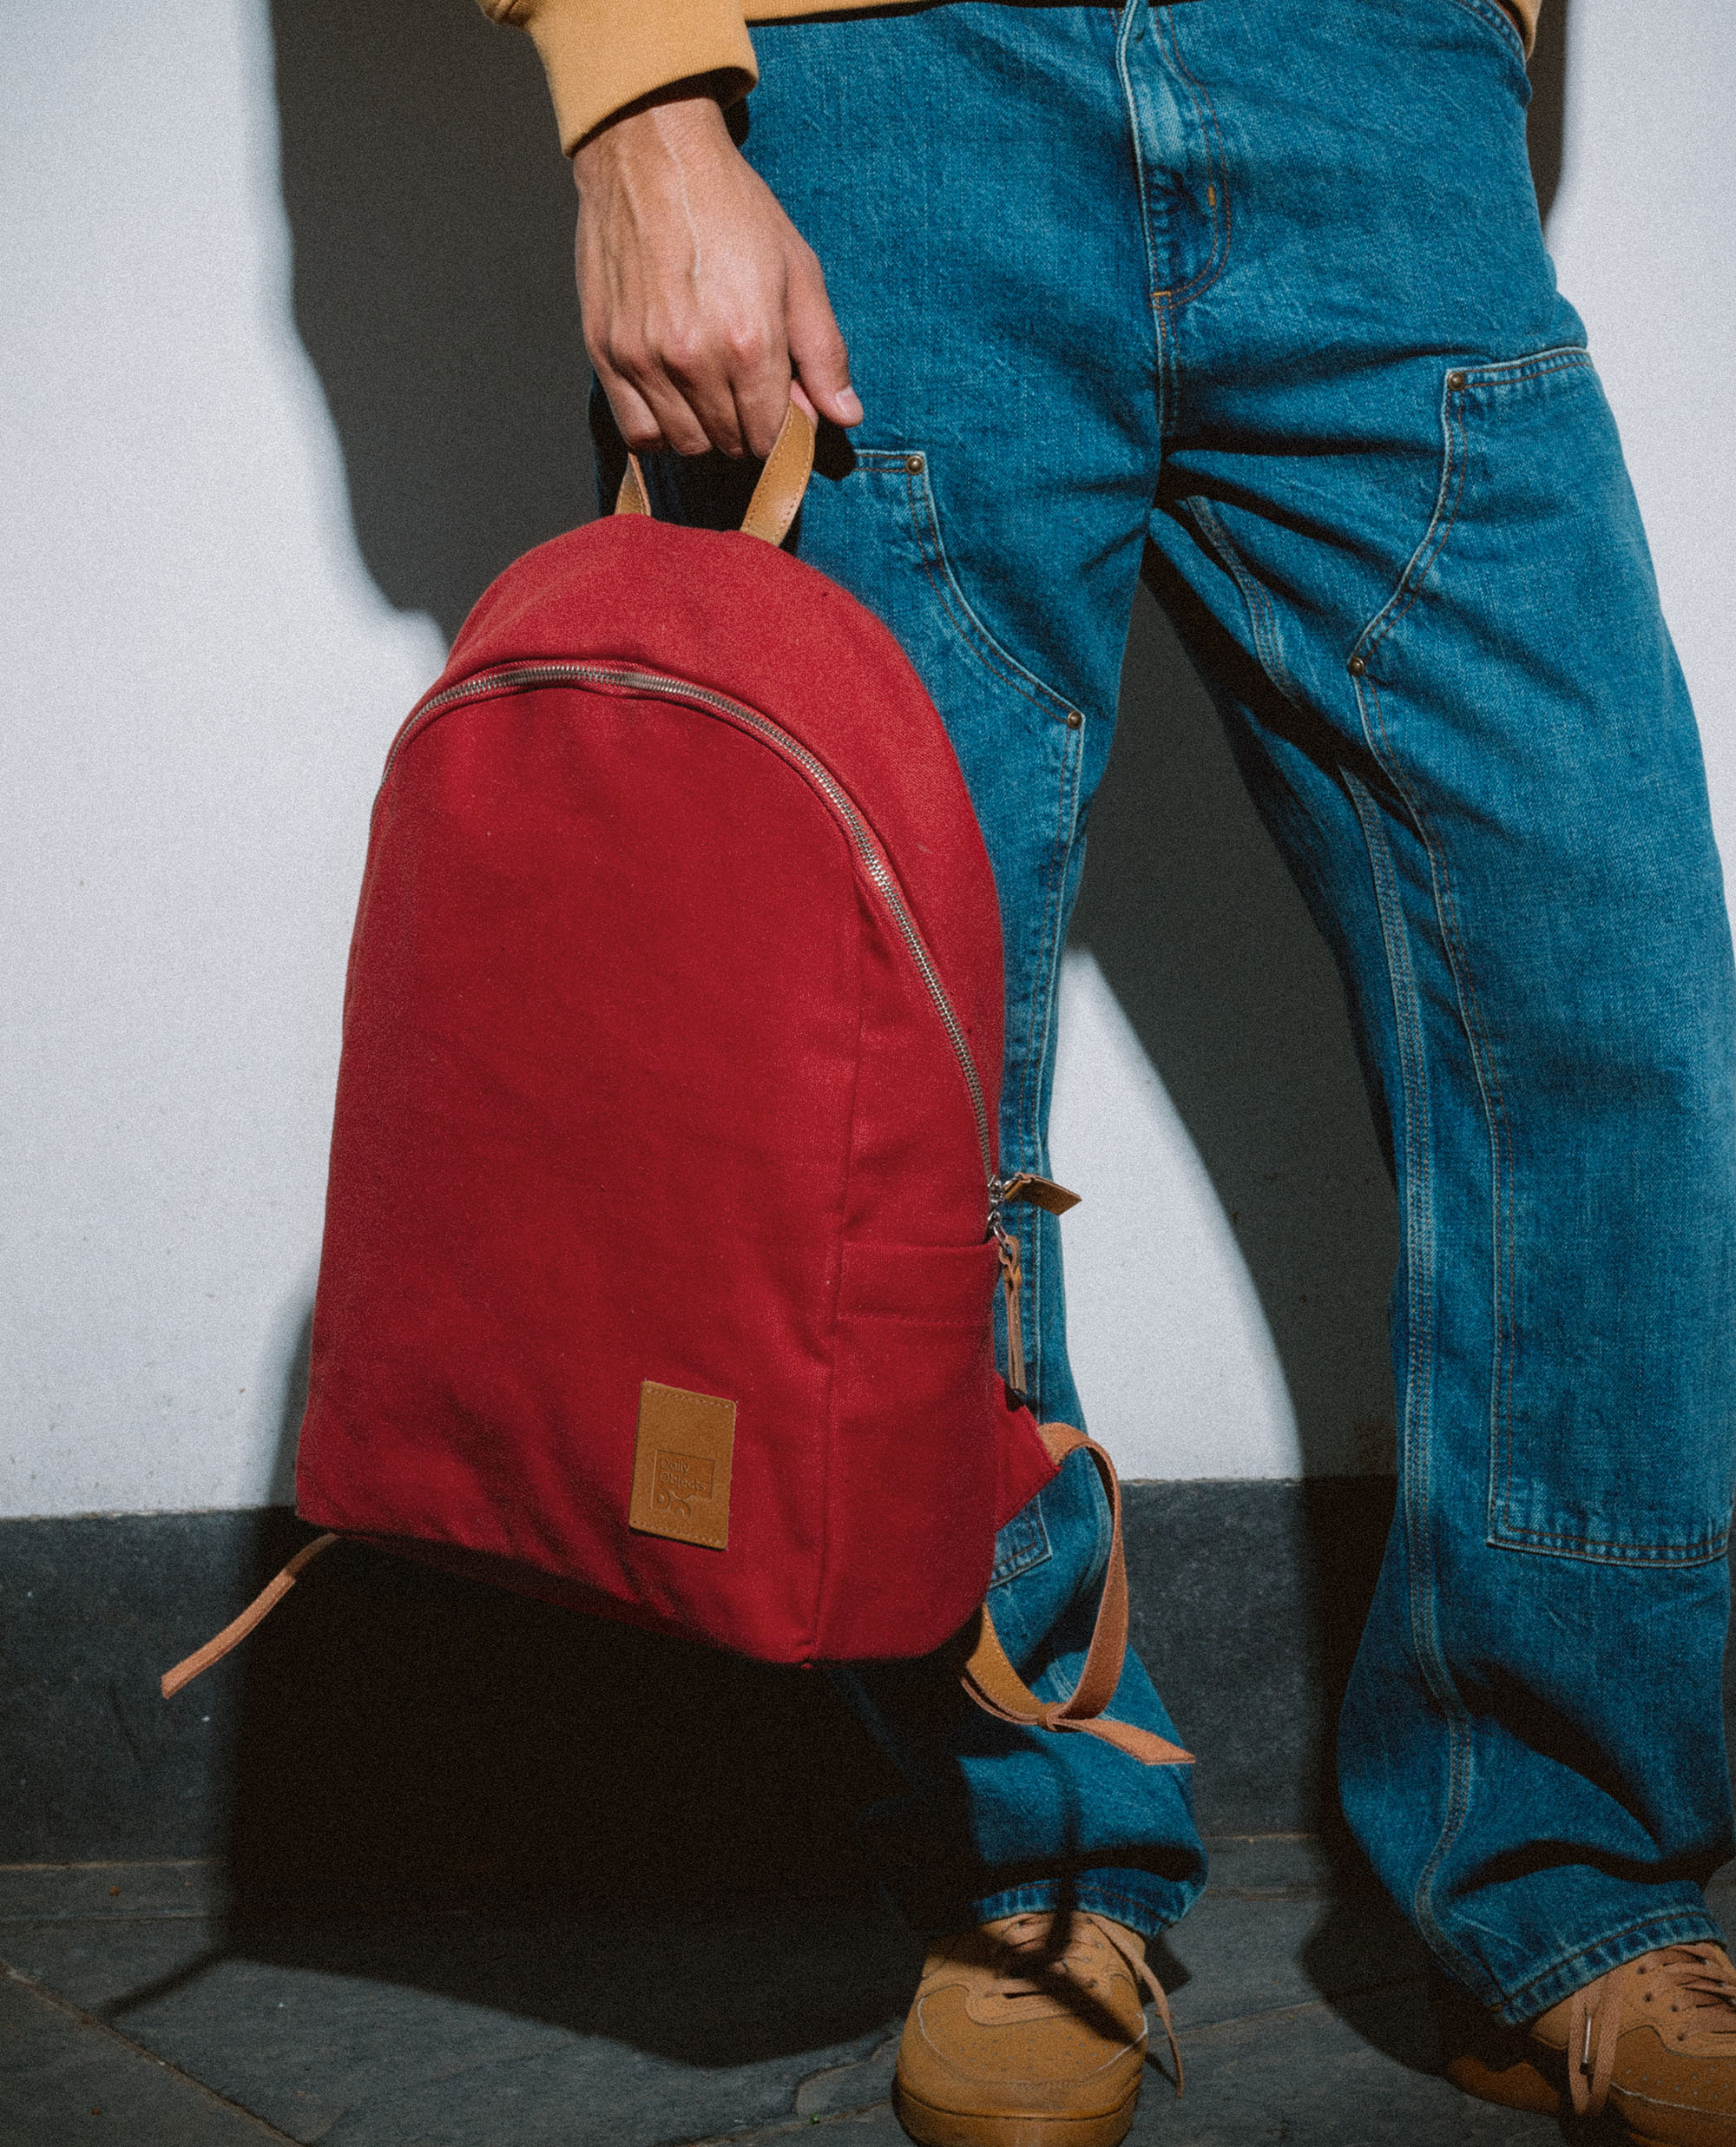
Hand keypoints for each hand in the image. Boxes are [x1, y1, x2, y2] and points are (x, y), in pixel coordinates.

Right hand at [573, 84, 861, 459]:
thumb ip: (823, 351)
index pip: (772, 438)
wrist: (650, 153)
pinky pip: (637, 432)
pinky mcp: (606, 354)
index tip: (783, 402)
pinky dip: (659, 429)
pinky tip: (673, 398)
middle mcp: (695, 361)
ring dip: (705, 430)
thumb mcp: (797, 270)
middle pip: (731, 444)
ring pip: (685, 445)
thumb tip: (845, 416)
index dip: (785, 429)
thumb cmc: (731, 206)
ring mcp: (645, 360)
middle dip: (748, 427)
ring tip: (711, 388)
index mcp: (750, 343)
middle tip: (748, 386)